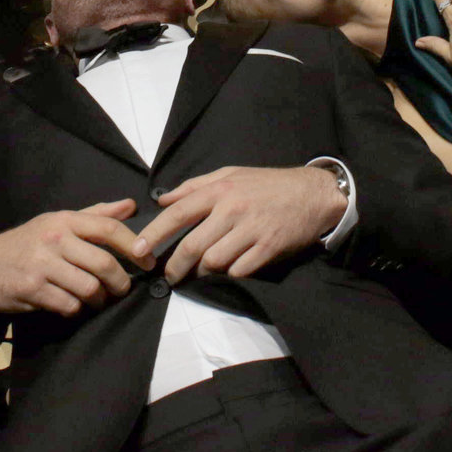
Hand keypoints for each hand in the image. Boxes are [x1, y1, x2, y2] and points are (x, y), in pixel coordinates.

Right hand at [0, 199, 147, 317]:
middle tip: (122, 289)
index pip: (108, 229)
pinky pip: (69, 305)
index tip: (148, 261)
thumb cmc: (28, 243)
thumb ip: (95, 215)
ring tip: (97, 299)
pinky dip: (76, 308)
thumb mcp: (57, 222)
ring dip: (98, 299)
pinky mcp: (32, 289)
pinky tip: (72, 304)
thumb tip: (130, 205)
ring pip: (89, 288)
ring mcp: (42, 265)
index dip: (134, 246)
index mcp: (64, 220)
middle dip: (120, 282)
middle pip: (103, 263)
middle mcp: (54, 239)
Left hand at [133, 166, 345, 282]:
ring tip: (203, 270)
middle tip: (170, 276)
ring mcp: (251, 230)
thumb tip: (163, 199)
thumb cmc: (268, 184)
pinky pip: (239, 270)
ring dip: (204, 271)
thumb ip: (195, 186)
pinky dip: (231, 274)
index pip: (177, 214)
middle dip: (175, 266)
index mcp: (220, 189)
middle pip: (192, 246)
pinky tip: (231, 268)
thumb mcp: (231, 174)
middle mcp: (232, 209)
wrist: (313, 194)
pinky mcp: (268, 248)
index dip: (153, 234)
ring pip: (213, 262)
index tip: (137, 251)